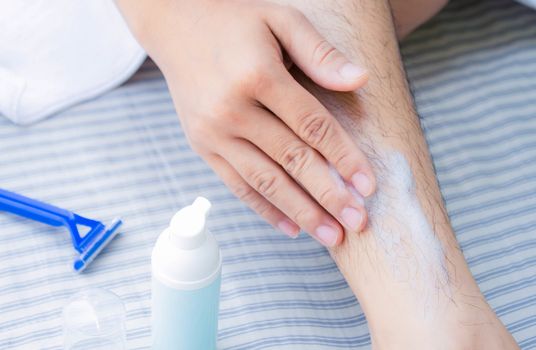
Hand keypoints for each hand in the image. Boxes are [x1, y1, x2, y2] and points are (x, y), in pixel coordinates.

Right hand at [117, 0, 375, 246]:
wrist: (174, 24)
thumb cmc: (235, 20)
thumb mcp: (281, 20)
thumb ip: (320, 53)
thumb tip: (360, 80)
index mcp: (258, 76)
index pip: (313, 127)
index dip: (344, 158)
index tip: (369, 186)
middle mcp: (233, 110)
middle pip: (292, 161)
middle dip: (329, 196)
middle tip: (358, 224)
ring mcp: (213, 132)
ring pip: (265, 181)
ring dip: (301, 211)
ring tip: (331, 236)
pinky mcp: (201, 145)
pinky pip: (236, 184)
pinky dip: (264, 208)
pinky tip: (290, 227)